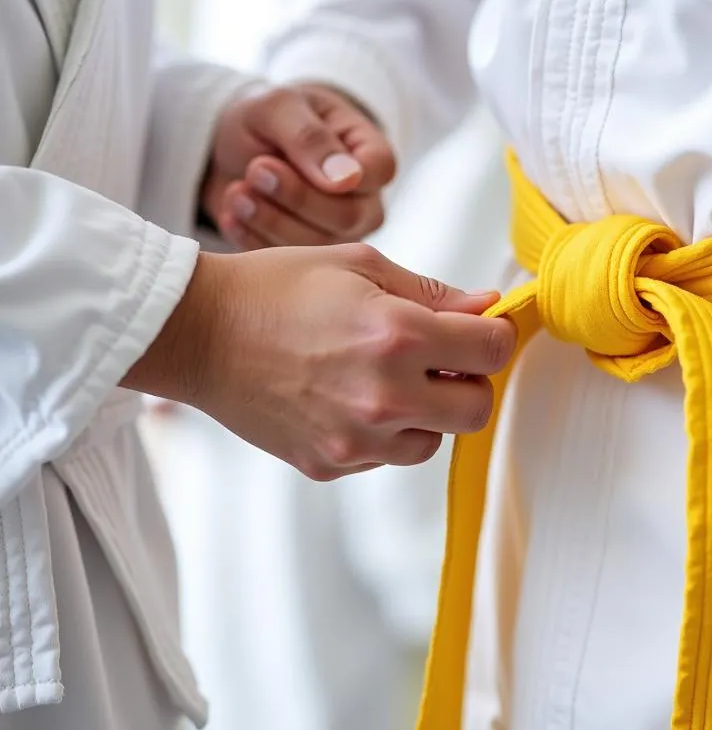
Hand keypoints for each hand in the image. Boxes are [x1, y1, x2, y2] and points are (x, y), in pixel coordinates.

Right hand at [123, 245, 516, 479]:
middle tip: (441, 359)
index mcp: (397, 336)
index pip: (492, 350)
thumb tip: (485, 307)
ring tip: (387, 378)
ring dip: (428, 412)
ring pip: (434, 440)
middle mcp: (384, 396)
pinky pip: (386, 456)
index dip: (494, 335)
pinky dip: (385, 432)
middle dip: (470, 381)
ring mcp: (356, 439)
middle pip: (477, 409)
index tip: (480, 329)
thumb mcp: (359, 266)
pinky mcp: (331, 464)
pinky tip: (350, 398)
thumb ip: (431, 293)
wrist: (198, 333)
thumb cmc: (275, 288)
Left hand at [203, 83, 395, 247]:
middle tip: (256, 169)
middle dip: (296, 196)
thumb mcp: (279, 106)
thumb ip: (310, 137)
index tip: (294, 161)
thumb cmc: (269, 118)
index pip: (380, 171)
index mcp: (369, 153)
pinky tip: (232, 213)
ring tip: (238, 191)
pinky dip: (253, 237)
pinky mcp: (307, 258)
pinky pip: (288, 263)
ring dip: (270, 218)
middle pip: (347, 216)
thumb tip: (348, 179)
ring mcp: (338, 233)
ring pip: (318, 245)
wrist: (230, 147)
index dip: (344, 175)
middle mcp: (364, 200)